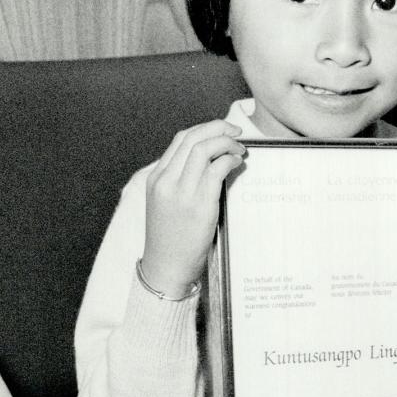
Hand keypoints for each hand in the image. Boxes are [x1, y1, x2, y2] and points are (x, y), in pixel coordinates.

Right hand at [141, 121, 245, 296]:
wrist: (166, 268)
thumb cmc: (172, 239)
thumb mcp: (168, 204)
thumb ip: (182, 181)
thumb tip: (212, 162)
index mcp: (156, 178)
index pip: (180, 139)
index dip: (205, 128)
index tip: (222, 130)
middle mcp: (166, 181)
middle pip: (192, 138)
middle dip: (218, 128)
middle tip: (237, 132)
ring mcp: (181, 192)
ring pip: (203, 149)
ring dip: (226, 143)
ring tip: (239, 149)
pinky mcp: (198, 205)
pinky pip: (216, 170)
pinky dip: (229, 160)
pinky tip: (237, 164)